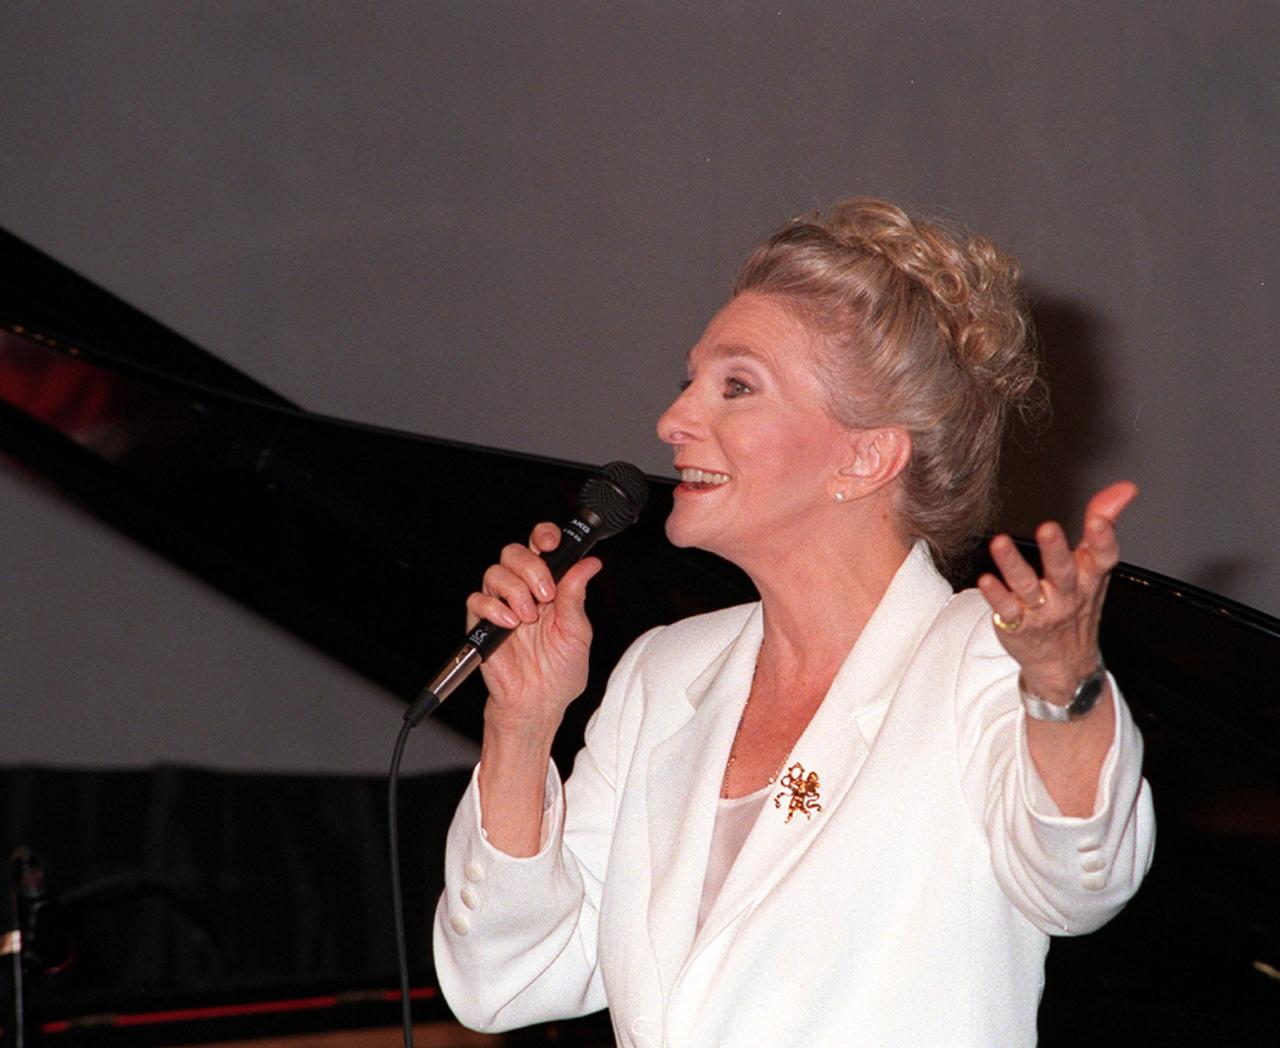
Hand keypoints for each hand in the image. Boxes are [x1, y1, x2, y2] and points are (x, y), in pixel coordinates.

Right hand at [465, 522, 601, 738]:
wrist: (539, 705)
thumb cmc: (560, 673)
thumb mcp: (577, 632)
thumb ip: (577, 595)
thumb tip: (589, 564)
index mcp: (549, 587)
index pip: (540, 547)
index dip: (544, 535)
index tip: (552, 542)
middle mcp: (523, 591)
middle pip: (514, 552)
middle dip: (531, 566)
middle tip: (546, 593)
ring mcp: (500, 606)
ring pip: (495, 572)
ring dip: (515, 590)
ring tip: (529, 617)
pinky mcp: (481, 624)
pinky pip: (477, 600)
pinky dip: (494, 608)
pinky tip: (511, 624)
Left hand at [977, 481, 1137, 705]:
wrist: (1065, 663)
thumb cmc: (1078, 605)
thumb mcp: (1095, 567)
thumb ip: (1103, 522)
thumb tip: (1124, 489)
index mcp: (1089, 577)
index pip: (1102, 557)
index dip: (1103, 539)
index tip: (1100, 520)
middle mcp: (1067, 594)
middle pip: (1063, 571)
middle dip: (1056, 550)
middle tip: (1048, 529)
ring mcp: (1042, 611)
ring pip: (1027, 587)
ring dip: (1013, 565)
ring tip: (999, 543)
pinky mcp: (1017, 624)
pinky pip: (1005, 610)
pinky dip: (996, 596)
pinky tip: (985, 580)